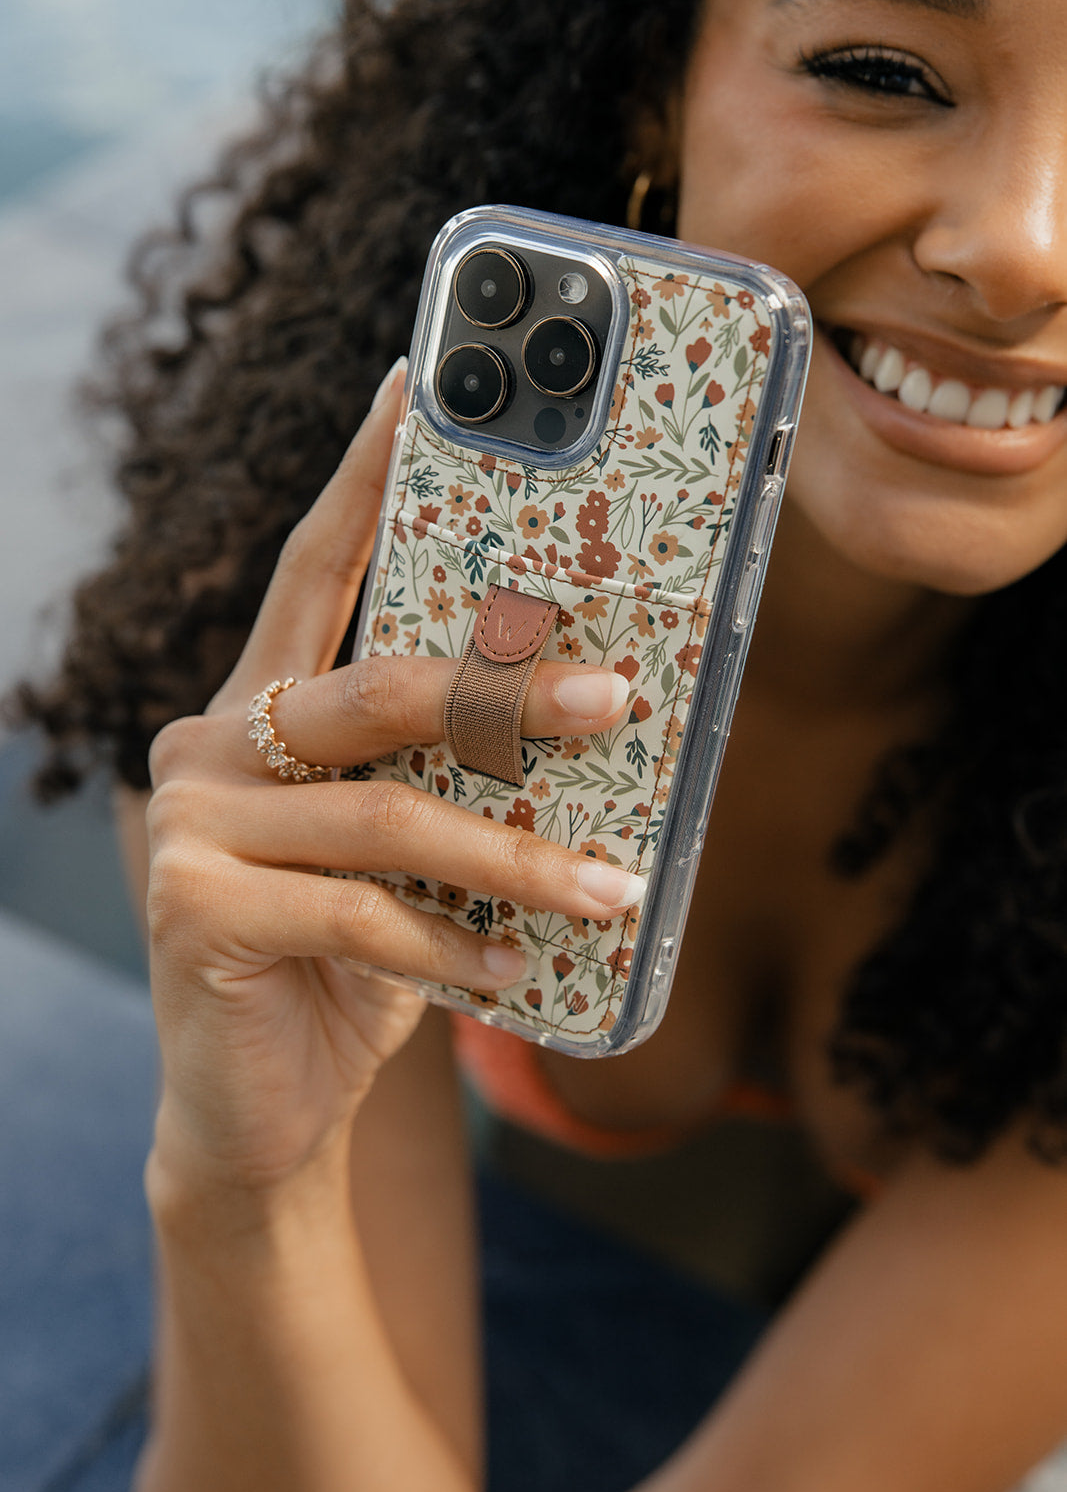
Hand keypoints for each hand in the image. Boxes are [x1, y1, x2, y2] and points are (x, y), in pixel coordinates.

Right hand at [144, 360, 632, 1198]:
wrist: (260, 1108)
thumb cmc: (354, 962)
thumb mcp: (413, 854)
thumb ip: (458, 782)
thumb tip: (596, 711)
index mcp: (264, 707)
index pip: (318, 568)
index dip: (366, 474)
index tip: (418, 383)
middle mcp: (210, 744)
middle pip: (375, 685)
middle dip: (506, 692)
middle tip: (617, 698)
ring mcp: (190, 823)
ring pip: (388, 815)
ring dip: (517, 857)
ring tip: (613, 889)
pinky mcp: (192, 908)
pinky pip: (361, 917)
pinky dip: (454, 947)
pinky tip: (516, 971)